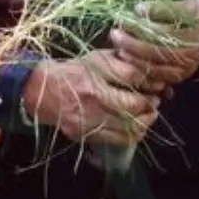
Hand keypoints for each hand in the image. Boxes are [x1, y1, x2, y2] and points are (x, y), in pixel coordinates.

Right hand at [23, 51, 162, 150]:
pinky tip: (137, 127)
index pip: (132, 76)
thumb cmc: (73, 72)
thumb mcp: (95, 58)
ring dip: (145, 121)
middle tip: (155, 101)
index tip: (156, 84)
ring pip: (129, 126)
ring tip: (149, 114)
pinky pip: (118, 140)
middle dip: (150, 103)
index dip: (150, 81)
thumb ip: (120, 60)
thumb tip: (148, 67)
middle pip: (133, 104)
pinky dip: (133, 135)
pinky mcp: (85, 134)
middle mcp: (92, 95)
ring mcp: (88, 118)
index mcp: (94, 72)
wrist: (41, 91)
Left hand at [108, 0, 198, 90]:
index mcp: (197, 28)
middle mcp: (193, 50)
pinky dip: (139, 68)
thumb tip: (138, 10)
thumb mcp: (185, 5)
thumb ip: (164, 7)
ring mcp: (186, 66)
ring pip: (156, 64)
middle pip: (160, 48)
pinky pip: (156, 76)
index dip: (152, 18)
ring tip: (118, 46)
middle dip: (134, 41)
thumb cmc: (193, 16)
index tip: (134, 10)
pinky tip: (126, 59)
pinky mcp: (177, 76)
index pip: (171, 23)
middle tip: (115, 33)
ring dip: (134, 56)